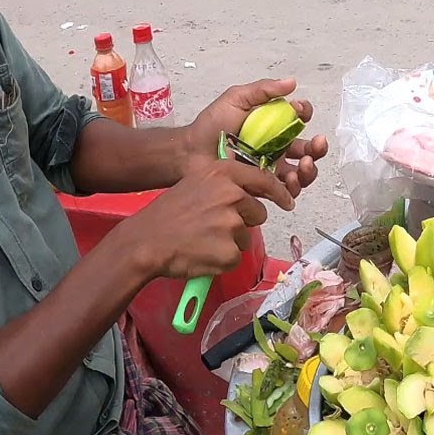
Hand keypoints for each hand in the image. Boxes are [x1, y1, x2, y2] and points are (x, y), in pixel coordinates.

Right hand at [124, 161, 294, 279]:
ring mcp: (232, 224)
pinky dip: (222, 260)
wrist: (145, 241)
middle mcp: (232, 195)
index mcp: (223, 173)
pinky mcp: (230, 251)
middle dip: (244, 222)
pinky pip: (236, 257)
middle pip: (258, 213)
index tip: (288, 201)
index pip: (264, 179)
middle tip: (215, 227)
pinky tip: (202, 253)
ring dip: (230, 242)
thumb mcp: (196, 184)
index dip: (279, 193)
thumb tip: (249, 194)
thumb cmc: (167, 214)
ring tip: (203, 240)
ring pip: (246, 237)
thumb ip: (224, 185)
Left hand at [186, 78, 328, 197]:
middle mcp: (277, 149)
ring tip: (304, 165)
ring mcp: (271, 170)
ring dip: (310, 170)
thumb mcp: (236, 99)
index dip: (304, 114)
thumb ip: (262, 90)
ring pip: (302, 174)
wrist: (191, 153)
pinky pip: (285, 192)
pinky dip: (294, 188)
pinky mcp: (263, 188)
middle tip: (317, 144)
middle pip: (307, 150)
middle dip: (318, 148)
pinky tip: (290, 181)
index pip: (298, 121)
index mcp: (273, 127)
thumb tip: (291, 83)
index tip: (300, 111)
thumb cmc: (211, 126)